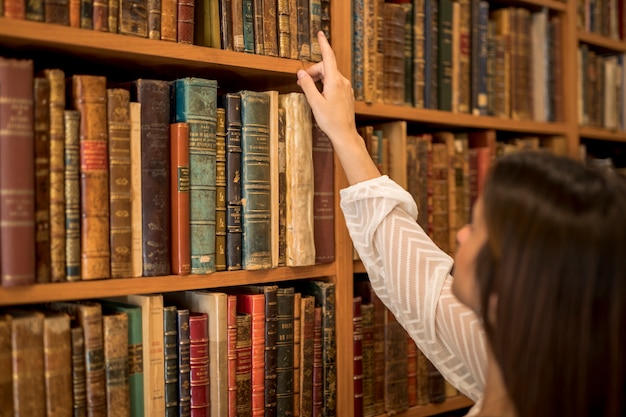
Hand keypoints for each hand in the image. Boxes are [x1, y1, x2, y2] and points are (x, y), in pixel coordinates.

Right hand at [297, 31, 380, 184]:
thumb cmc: (330, 120)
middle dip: (313, 71)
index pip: (328, 57)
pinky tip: (319, 96)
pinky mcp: (346, 94)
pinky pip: (334, 83)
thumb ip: (307, 85)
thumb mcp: (315, 102)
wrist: (345, 134)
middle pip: (326, 67)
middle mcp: (342, 81)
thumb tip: (301, 72)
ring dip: (318, 79)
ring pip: (329, 75)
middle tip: (301, 83)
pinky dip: (324, 85)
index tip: (320, 34)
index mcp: (334, 81)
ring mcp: (346, 87)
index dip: (323, 44)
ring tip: (309, 91)